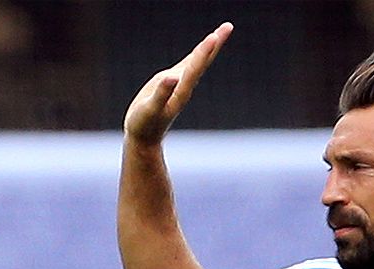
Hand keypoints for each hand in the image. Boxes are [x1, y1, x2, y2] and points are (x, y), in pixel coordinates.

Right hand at [123, 22, 232, 143]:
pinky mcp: (172, 84)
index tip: (214, 36)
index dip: (204, 52)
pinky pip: (187, 65)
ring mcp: (179, 84)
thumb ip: (162, 94)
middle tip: (228, 26)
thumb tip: (173, 77)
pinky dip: (196, 55)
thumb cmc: (145, 125)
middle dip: (215, 44)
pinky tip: (200, 50)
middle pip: (202, 61)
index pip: (195, 67)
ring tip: (218, 33)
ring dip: (208, 47)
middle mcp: (184, 86)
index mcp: (180, 91)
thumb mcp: (150, 110)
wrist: (144, 138)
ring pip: (197, 62)